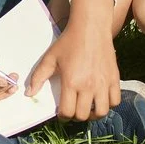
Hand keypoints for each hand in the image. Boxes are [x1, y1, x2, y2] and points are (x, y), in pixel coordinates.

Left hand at [29, 0, 121, 121]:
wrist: (91, 27)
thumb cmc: (69, 42)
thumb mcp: (50, 58)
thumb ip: (39, 77)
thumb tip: (29, 94)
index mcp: (71, 82)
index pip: (67, 112)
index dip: (62, 116)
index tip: (62, 112)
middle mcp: (89, 86)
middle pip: (83, 115)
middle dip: (76, 116)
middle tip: (74, 109)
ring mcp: (103, 83)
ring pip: (102, 112)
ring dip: (93, 114)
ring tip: (89, 107)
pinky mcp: (115, 78)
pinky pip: (115, 101)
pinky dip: (108, 104)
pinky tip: (101, 98)